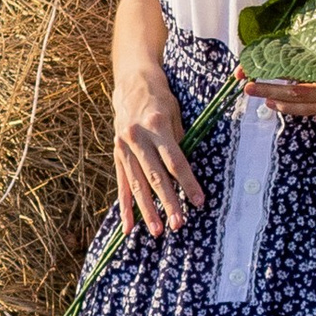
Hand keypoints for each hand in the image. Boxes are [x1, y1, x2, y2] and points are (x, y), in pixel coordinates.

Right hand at [113, 65, 205, 235]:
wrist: (131, 84)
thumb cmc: (160, 100)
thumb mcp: (175, 115)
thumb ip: (178, 143)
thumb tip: (184, 175)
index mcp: (157, 126)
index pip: (175, 161)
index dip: (188, 183)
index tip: (199, 202)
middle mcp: (137, 138)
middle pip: (155, 176)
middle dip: (168, 202)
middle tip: (178, 224)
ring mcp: (124, 148)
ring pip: (137, 185)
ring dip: (147, 210)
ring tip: (157, 231)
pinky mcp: (116, 155)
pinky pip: (122, 185)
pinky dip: (125, 207)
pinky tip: (129, 227)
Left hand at [244, 0, 315, 115]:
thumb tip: (289, 41)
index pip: (296, 66)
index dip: (273, 65)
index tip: (255, 63)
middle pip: (295, 89)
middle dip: (268, 86)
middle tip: (247, 84)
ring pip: (303, 103)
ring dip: (278, 100)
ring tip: (259, 96)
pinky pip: (314, 110)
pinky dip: (295, 108)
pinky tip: (281, 105)